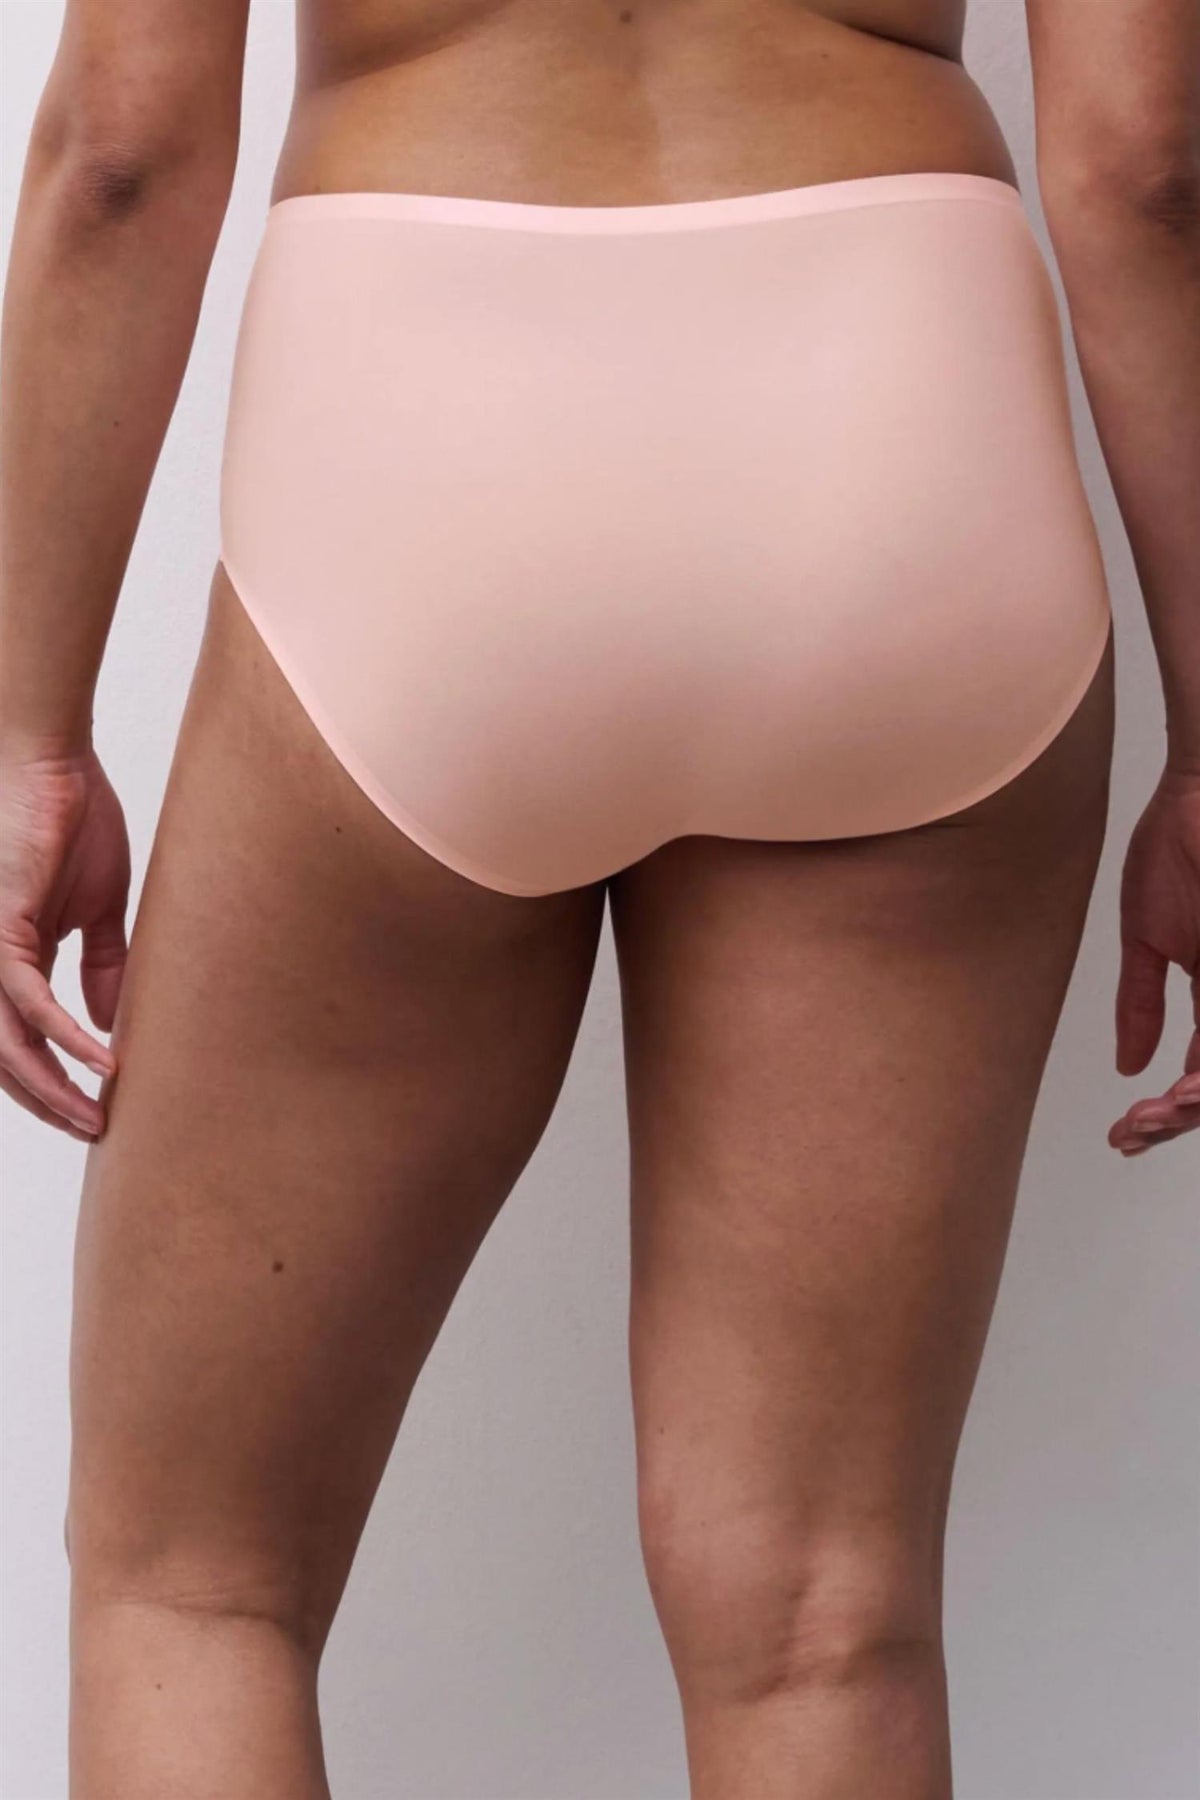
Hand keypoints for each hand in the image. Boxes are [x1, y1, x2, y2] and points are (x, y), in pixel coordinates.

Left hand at [0, 746, 129, 1138]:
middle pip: (7, 1059)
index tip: (97, 1109)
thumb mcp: (101, 907)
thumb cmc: (72, 817)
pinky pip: (30, 1004)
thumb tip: (111, 1024)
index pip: (22, 1041)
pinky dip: (67, 1038)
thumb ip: (104, 965)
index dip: (55, 1080)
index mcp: (13, 959)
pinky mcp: (2, 931)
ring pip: (8, 1046)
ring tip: (95, 1117)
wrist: (50, 761)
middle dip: (50, 1103)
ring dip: (52, 1089)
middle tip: (95, 1132)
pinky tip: (101, 1061)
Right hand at [1110, 765, 1199, 1155]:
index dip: (1168, 1108)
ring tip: (1161, 1112)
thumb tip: (1129, 1064)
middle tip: (1137, 1130)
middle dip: (1180, 1115)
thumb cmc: (1179, 841)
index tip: (1127, 1130)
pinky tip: (1188, 1082)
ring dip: (1197, 1098)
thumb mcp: (1148, 935)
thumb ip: (1140, 1002)